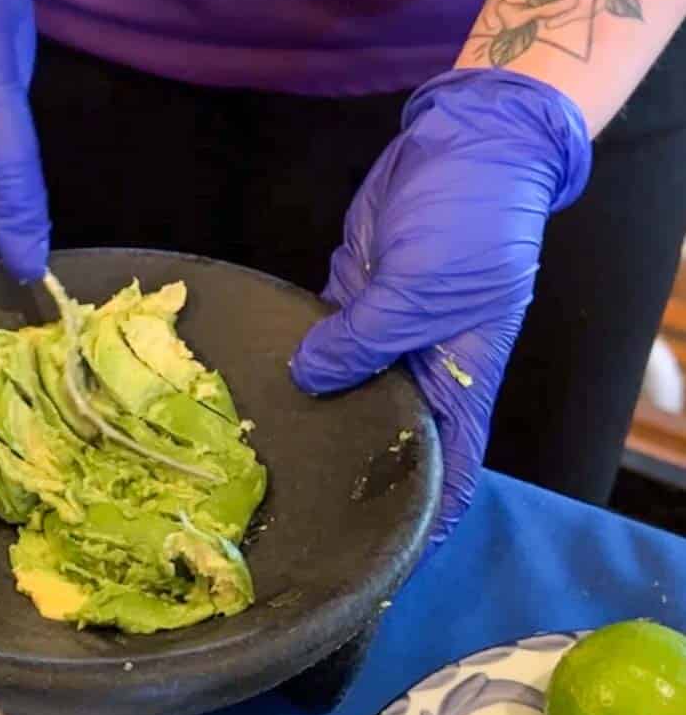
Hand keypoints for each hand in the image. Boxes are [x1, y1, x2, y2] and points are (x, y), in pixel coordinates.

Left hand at [290, 70, 591, 545]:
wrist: (464, 143)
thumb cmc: (468, 220)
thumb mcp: (420, 286)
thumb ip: (362, 339)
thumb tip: (309, 379)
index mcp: (459, 382)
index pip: (445, 473)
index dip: (418, 524)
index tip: (379, 571)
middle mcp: (420, 371)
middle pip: (382, 443)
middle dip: (344, 480)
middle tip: (284, 530)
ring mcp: (381, 337)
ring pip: (339, 396)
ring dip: (305, 421)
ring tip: (249, 474)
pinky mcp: (348, 303)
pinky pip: (315, 347)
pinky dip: (287, 365)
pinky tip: (245, 396)